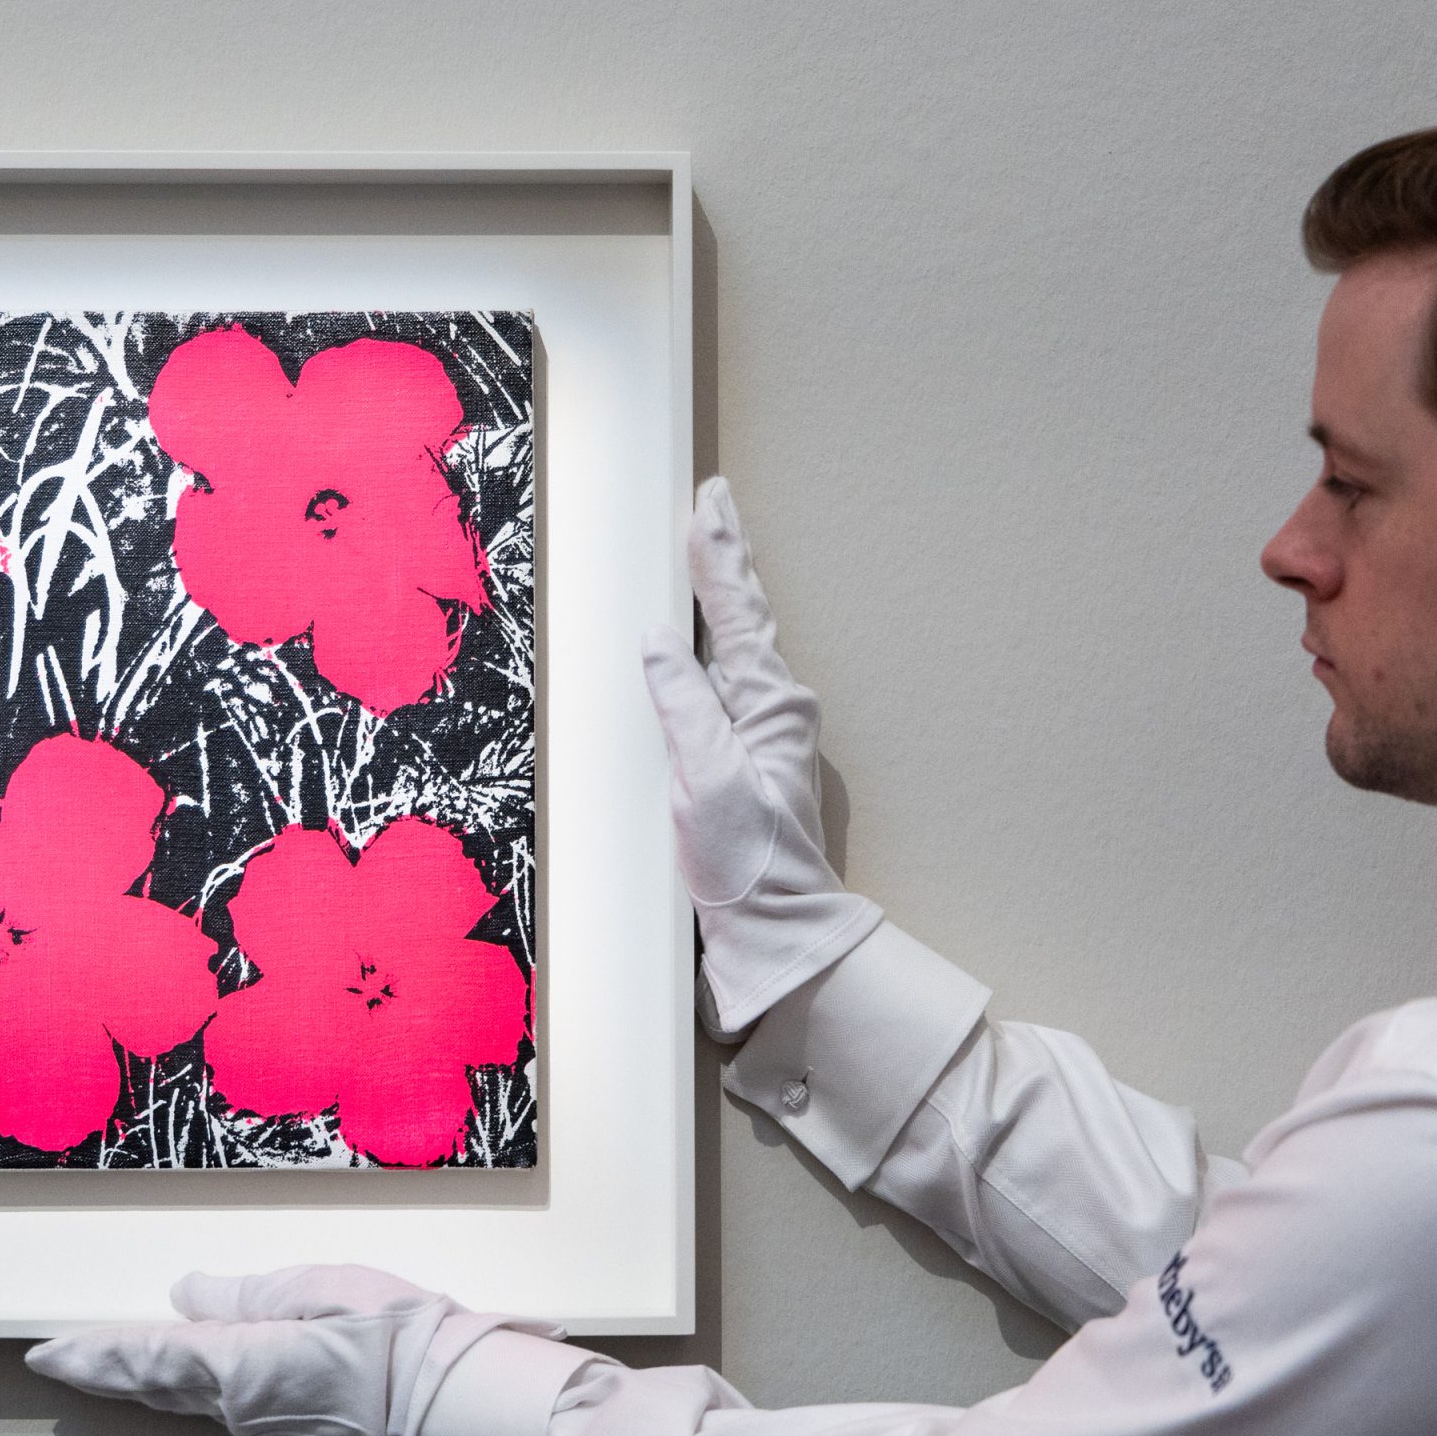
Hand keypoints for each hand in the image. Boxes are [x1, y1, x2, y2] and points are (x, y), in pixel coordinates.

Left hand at [25, 1264, 564, 1435]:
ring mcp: (264, 1420)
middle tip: (58, 1361)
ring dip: (140, 1380)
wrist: (447, 1397)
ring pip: (183, 1397)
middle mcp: (236, 1403)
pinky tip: (183, 1379)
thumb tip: (185, 1294)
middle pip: (152, 1385)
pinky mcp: (291, 1422)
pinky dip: (182, 1387)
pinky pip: (216, 1403)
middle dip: (104, 1371)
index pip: (142, 1356)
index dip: (90, 1354)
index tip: (44, 1353)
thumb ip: (241, 1296)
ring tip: (108, 1365)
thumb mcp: (310, 1288)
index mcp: (232, 1365)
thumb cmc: (387, 1334)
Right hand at [642, 478, 881, 1036]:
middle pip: (746, 614)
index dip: (716, 556)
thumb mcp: (706, 777)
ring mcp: (764, 736)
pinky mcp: (747, 763)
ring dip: (726, 595)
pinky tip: (705, 647)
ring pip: (742, 643)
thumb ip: (684, 702)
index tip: (706, 504)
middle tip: (715, 502)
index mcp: (767, 702)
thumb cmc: (745, 862)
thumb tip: (660, 638)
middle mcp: (773, 709)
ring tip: (714, 552)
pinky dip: (716, 646)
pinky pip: (729, 682)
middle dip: (726, 557)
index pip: (737, 610)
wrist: (776, 932)